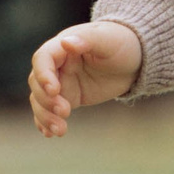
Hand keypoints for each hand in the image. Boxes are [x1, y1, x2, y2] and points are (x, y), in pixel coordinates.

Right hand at [27, 21, 141, 137]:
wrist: (135, 59)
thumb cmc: (121, 42)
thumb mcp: (108, 39)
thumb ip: (87, 40)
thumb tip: (66, 42)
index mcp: (61, 47)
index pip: (42, 59)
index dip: (43, 75)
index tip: (54, 90)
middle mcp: (56, 65)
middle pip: (38, 83)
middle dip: (46, 100)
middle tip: (65, 111)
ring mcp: (61, 82)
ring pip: (41, 100)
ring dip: (45, 116)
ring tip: (60, 130)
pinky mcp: (69, 97)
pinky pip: (50, 111)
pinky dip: (46, 122)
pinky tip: (50, 133)